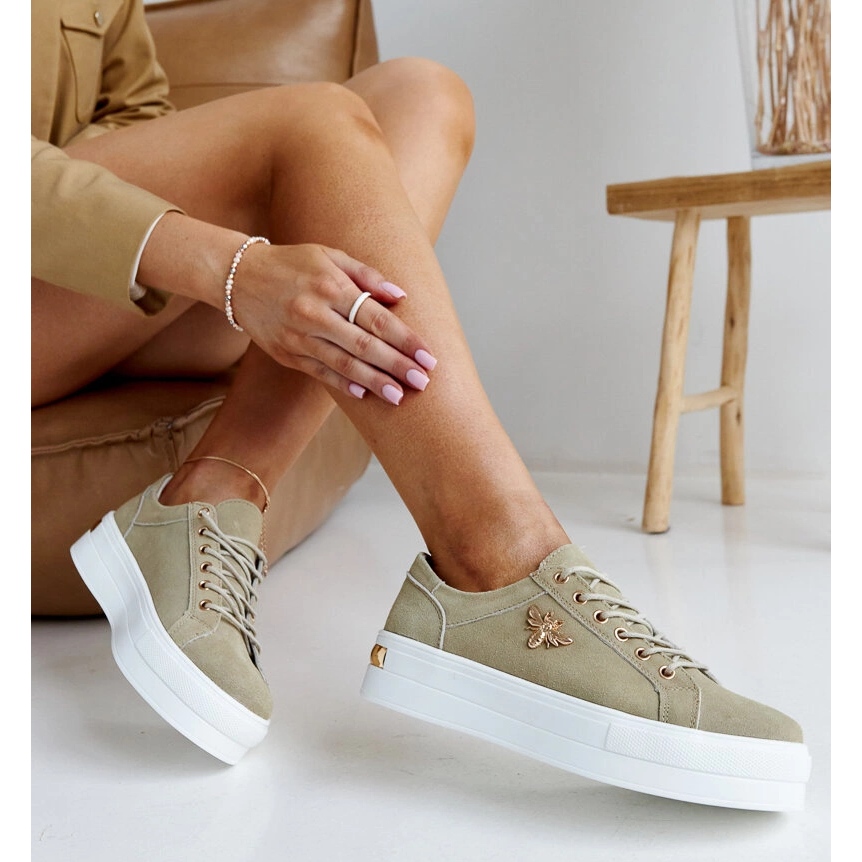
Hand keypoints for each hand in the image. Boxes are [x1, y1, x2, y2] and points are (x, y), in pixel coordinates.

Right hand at [229, 242, 436, 403]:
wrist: (237, 277)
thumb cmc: (292, 264)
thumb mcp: (328, 256)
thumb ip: (366, 275)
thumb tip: (400, 295)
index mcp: (330, 286)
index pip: (376, 317)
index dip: (405, 339)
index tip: (427, 355)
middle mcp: (314, 313)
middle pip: (364, 344)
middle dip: (396, 365)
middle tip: (422, 381)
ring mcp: (298, 337)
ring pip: (342, 364)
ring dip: (374, 382)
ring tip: (399, 396)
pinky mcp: (286, 353)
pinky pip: (319, 372)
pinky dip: (342, 384)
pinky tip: (364, 394)